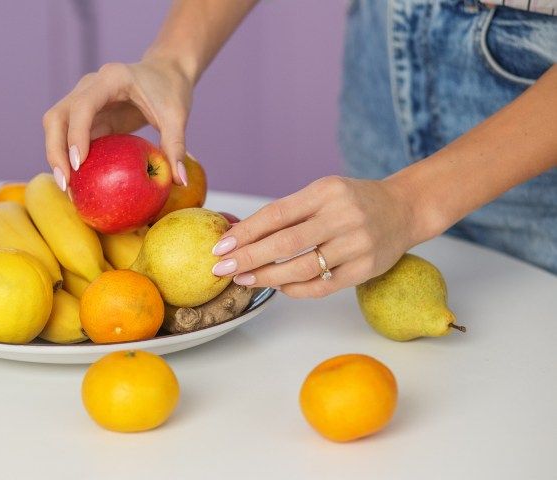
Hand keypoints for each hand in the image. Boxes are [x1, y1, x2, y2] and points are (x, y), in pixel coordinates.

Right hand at [42, 57, 193, 189]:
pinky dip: (68, 157)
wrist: (166, 73)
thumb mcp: (176, 117)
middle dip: (55, 150)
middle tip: (66, 183)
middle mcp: (89, 86)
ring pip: (55, 126)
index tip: (79, 165)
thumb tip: (180, 182)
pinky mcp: (86, 116)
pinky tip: (77, 182)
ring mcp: (83, 100)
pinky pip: (69, 136)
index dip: (76, 134)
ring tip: (68, 188)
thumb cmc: (171, 90)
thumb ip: (176, 146)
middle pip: (57, 117)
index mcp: (111, 79)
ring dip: (56, 155)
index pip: (83, 105)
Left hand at [210, 176, 419, 297]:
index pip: (277, 214)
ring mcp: (357, 244)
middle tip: (222, 268)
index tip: (222, 246)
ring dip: (268, 277)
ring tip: (245, 279)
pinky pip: (323, 286)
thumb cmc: (353, 201)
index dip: (246, 232)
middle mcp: (343, 216)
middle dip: (249, 258)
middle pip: (286, 243)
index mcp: (326, 192)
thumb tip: (241, 236)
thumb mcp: (323, 192)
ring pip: (302, 268)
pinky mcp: (366, 269)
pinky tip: (278, 287)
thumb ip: (289, 212)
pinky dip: (296, 290)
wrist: (405, 209)